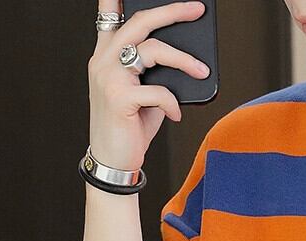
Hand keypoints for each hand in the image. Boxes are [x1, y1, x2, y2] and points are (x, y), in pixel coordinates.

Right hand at [88, 0, 211, 169]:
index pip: (110, 16)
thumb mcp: (142, 95)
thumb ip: (154, 74)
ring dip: (184, 60)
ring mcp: (109, 77)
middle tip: (196, 10)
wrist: (113, 161)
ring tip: (201, 72)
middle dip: (172, 11)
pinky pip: (159, 91)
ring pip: (153, 50)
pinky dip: (173, 104)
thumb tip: (184, 61)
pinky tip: (177, 116)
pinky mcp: (119, 98)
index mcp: (106, 55)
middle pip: (141, 22)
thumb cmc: (129, 127)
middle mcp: (103, 60)